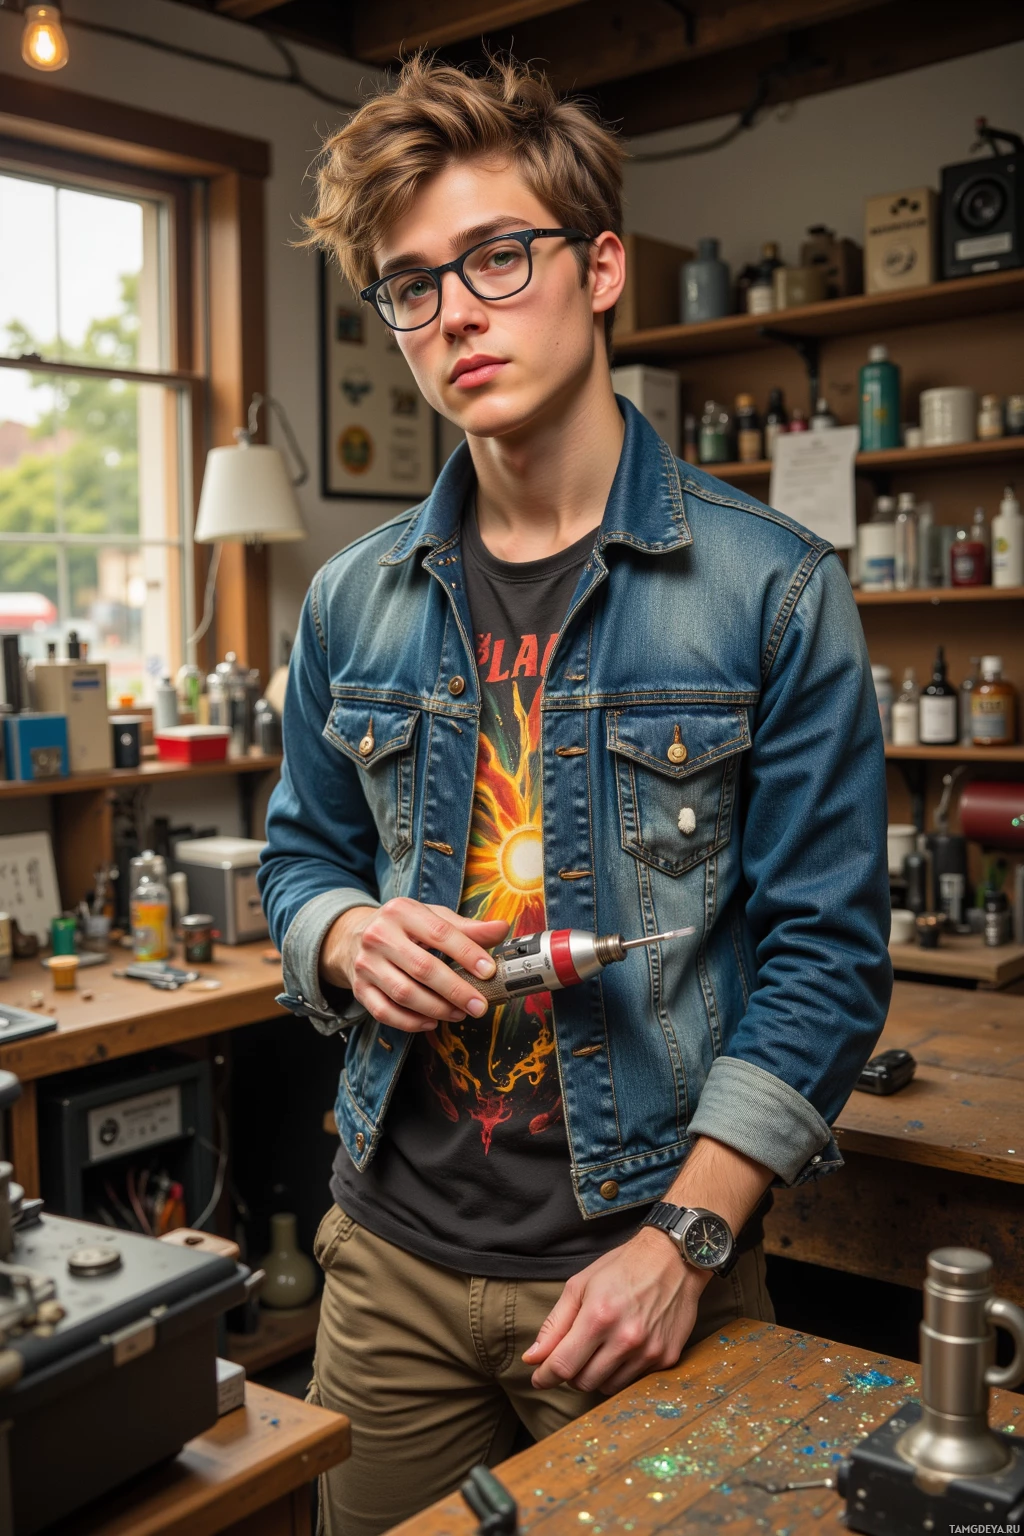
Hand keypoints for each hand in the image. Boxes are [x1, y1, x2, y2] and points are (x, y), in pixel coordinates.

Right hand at [320, 898, 508, 1032]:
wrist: (354, 937)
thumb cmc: (403, 928)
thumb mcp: (433, 918)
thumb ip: (467, 927)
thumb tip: (501, 929)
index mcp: (402, 911)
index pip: (440, 932)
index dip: (467, 953)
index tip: (488, 971)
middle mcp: (380, 936)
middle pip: (422, 968)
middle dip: (456, 990)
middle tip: (479, 1005)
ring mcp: (366, 964)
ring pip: (404, 993)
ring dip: (437, 1009)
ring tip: (459, 1013)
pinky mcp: (359, 989)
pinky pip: (385, 1012)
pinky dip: (411, 1022)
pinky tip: (431, 1023)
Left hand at [523, 1227, 708, 1396]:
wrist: (674, 1259)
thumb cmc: (623, 1267)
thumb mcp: (580, 1285)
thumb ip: (554, 1325)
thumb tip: (532, 1358)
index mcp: (598, 1316)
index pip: (563, 1365)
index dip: (545, 1376)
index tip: (538, 1378)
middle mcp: (625, 1338)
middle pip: (583, 1382)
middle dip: (571, 1373)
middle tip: (574, 1353)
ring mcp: (649, 1351)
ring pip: (608, 1386)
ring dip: (596, 1374)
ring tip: (600, 1347)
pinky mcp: (667, 1358)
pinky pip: (634, 1381)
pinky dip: (622, 1370)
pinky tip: (624, 1347)